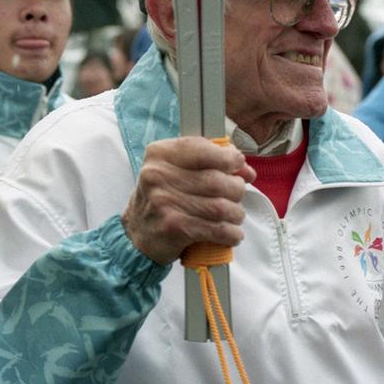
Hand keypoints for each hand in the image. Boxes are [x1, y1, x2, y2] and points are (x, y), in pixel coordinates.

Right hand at [121, 136, 256, 265]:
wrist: (137, 235)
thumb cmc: (163, 198)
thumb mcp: (177, 171)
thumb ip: (210, 163)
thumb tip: (246, 170)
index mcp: (160, 154)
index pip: (203, 148)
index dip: (228, 157)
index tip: (238, 164)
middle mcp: (158, 175)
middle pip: (217, 180)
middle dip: (236, 189)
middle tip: (236, 195)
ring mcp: (164, 202)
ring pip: (220, 206)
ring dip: (236, 213)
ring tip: (234, 215)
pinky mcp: (173, 227)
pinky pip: (215, 229)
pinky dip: (231, 233)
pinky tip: (231, 233)